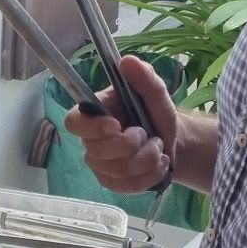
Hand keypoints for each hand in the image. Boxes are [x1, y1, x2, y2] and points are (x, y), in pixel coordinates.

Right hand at [64, 55, 178, 193]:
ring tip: (157, 148)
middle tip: (148, 135)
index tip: (116, 124)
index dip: (92, 127)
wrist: (172, 141)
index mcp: (94, 113)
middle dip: (132, 144)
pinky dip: (150, 176)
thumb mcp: (157, 92)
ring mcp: (100, 165)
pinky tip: (158, 164)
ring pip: (117, 170)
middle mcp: (91, 141)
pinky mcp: (112, 183)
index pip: (74, 122)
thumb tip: (126, 61)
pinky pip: (126, 186)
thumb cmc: (155, 113)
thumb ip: (144, 77)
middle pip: (97, 151)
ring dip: (146, 159)